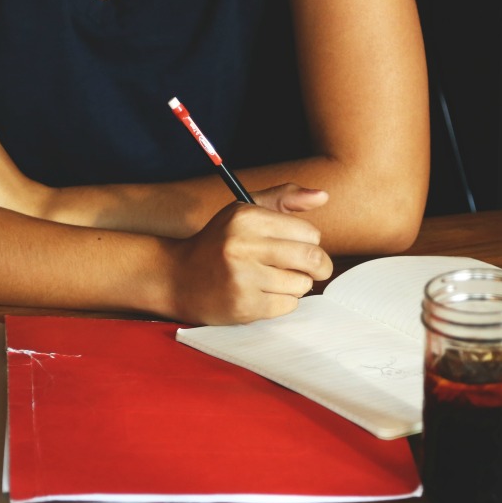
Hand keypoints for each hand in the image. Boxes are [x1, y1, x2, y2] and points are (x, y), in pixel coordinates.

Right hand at [168, 185, 333, 324]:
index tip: (299, 247)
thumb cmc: (220, 243)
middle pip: (312, 259)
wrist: (178, 277)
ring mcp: (242, 277)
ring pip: (302, 285)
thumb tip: (323, 196)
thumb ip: (283, 199)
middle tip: (314, 269)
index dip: (310, 242)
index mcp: (246, 217)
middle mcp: (242, 244)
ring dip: (296, 285)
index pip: (309, 233)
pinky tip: (263, 294)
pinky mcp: (243, 305)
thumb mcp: (245, 212)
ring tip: (274, 280)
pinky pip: (287, 306)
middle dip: (320, 266)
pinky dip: (282, 302)